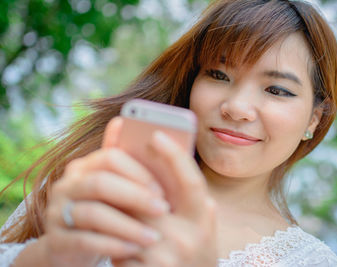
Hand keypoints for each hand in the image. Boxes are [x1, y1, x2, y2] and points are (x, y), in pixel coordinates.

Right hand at [42, 117, 169, 266]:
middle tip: (163, 210)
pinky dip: (113, 245)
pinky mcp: (56, 241)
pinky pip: (85, 241)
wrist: (73, 245)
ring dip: (128, 226)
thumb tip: (122, 121)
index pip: (110, 158)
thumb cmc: (104, 209)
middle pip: (101, 183)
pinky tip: (134, 249)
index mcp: (83, 167)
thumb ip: (123, 162)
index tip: (162, 189)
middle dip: (136, 196)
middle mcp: (66, 186)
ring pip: (93, 214)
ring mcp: (56, 213)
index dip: (138, 172)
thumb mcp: (114, 187)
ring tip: (153, 237)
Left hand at [113, 131, 216, 266]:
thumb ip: (189, 198)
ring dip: (116, 210)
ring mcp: (164, 257)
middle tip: (112, 161)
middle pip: (147, 197)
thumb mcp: (199, 226)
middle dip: (129, 182)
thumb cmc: (193, 253)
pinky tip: (110, 234)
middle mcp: (186, 237)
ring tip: (109, 202)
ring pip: (126, 220)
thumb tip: (169, 160)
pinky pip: (118, 246)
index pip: (191, 181)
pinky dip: (111, 237)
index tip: (156, 134)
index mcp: (202, 220)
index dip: (174, 156)